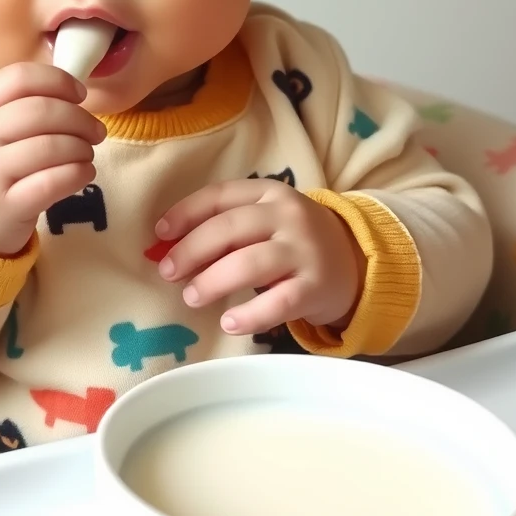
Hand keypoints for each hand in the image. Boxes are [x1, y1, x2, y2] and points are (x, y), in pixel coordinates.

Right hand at [0, 63, 106, 255]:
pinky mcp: (5, 206)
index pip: (20, 77)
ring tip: (87, 153)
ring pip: (51, 146)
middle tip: (95, 131)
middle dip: (79, 118)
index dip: (58, 80)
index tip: (80, 94)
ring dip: (82, 148)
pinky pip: (53, 182)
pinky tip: (85, 173)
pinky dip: (79, 173)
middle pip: (40, 110)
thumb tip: (75, 91)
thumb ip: (20, 103)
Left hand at [155, 179, 364, 336]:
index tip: (159, 234)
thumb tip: (168, 247)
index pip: (219, 195)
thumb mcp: (266, 221)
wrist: (356, 261)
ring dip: (213, 280)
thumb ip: (226, 228)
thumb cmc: (294, 241)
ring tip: (191, 297)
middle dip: (192, 250)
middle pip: (229, 228)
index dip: (185, 213)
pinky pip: (279, 302)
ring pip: (250, 263)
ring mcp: (304, 251)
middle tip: (169, 272)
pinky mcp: (316, 287)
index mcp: (268, 193)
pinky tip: (229, 322)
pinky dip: (251, 314)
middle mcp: (287, 216)